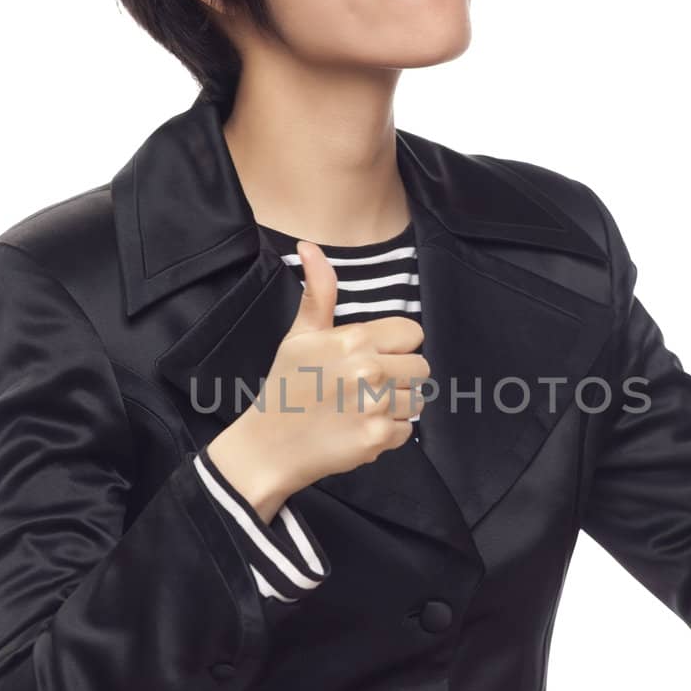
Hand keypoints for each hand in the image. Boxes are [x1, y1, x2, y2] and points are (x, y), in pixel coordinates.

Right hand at [208, 240, 429, 510]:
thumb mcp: (300, 335)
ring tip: (365, 406)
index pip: (412, 333)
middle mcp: (369, 370)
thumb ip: (319, 292)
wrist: (269, 445)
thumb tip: (309, 246)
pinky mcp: (377, 438)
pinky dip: (388, 433)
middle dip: (400, 377)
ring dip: (397, 405)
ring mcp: (375, 406)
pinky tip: (360, 428)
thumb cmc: (286, 386)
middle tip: (368, 386)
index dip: (397, 346)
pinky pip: (406, 430)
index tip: (375, 357)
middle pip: (421, 367)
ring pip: (418, 400)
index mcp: (354, 339)